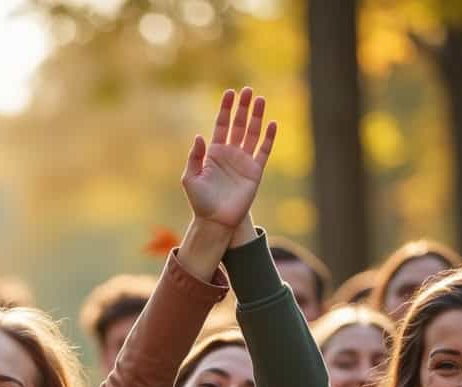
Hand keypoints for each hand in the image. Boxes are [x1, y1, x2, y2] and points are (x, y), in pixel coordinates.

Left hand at [181, 88, 276, 228]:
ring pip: (252, 134)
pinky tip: (271, 124)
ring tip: (260, 99)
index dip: (226, 109)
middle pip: (239, 125)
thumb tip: (199, 136)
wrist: (215, 221)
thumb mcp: (190, 178)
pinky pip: (263, 151)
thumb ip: (194, 157)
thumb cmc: (200, 201)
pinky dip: (268, 138)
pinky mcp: (255, 172)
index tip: (230, 93)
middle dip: (243, 108)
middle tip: (248, 90)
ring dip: (256, 117)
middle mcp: (230, 154)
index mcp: (214, 153)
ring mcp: (244, 162)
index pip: (222, 125)